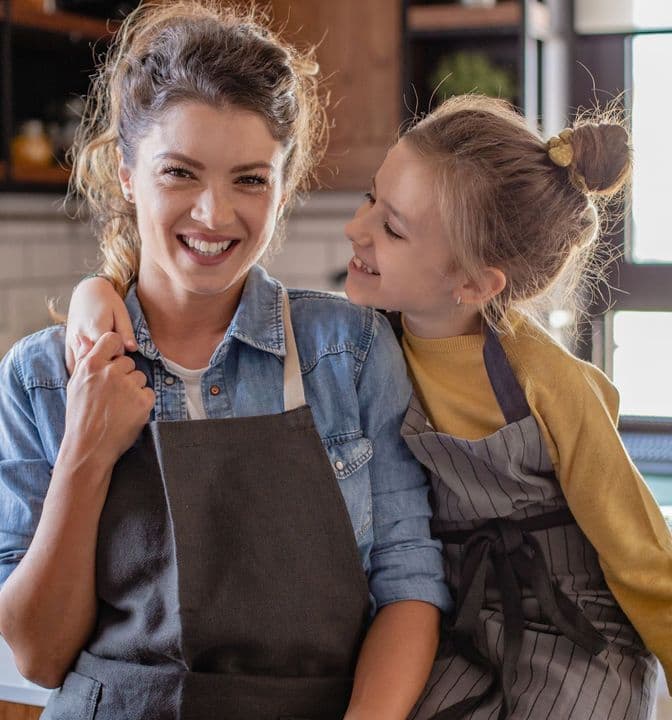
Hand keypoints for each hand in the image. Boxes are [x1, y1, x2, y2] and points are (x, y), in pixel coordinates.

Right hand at [61, 332, 154, 472]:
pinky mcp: (143, 401)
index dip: (116, 348)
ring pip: (140, 377)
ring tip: (119, 406)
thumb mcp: (75, 385)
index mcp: (92, 366)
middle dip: (124, 375)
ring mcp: (128, 387)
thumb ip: (82, 359)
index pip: (112, 339)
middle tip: (112, 395)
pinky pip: (149, 392)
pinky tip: (129, 412)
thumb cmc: (80, 416)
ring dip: (134, 389)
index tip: (113, 361)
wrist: (89, 447)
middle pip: (129, 361)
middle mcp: (110, 373)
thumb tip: (84, 338)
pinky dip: (142, 402)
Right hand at [65, 276, 136, 374]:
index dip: (122, 360)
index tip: (127, 363)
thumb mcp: (121, 312)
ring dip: (92, 375)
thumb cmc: (108, 301)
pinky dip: (80, 374)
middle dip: (107, 370)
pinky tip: (89, 380)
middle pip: (97, 363)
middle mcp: (82, 337)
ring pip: (82, 367)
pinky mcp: (67, 345)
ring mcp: (72, 342)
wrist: (86, 291)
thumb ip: (126, 331)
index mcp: (97, 329)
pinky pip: (72, 366)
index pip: (113, 354)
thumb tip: (133, 349)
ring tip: (103, 379)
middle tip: (116, 374)